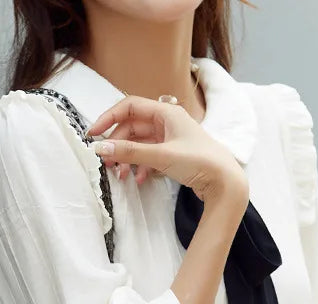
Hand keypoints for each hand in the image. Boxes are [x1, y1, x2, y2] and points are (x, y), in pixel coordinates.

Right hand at [85, 95, 248, 206]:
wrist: (224, 182)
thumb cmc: (199, 162)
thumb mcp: (160, 156)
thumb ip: (129, 152)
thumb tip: (101, 148)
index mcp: (166, 113)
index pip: (129, 107)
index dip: (108, 118)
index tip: (93, 135)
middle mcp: (167, 122)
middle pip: (131, 128)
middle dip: (117, 145)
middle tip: (106, 163)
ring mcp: (169, 138)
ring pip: (139, 144)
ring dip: (127, 158)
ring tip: (121, 175)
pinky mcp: (172, 154)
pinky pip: (148, 156)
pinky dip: (140, 166)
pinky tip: (139, 179)